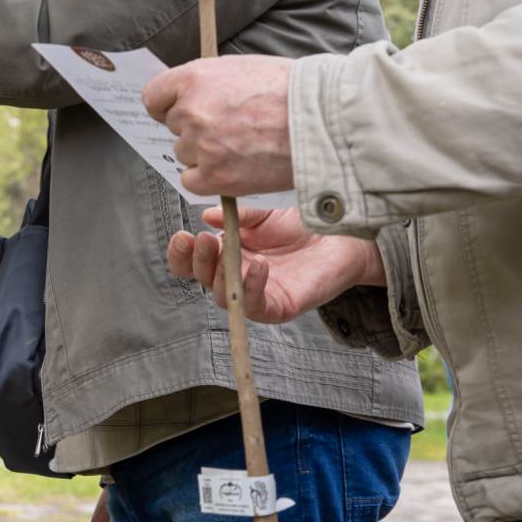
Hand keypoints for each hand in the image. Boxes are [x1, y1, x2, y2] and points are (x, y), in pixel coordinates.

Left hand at [142, 55, 295, 198]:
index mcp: (194, 78)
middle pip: (173, 127)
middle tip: (230, 127)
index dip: (167, 105)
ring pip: (185, 154)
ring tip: (242, 145)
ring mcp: (201, 145)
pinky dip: (208, 178)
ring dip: (205, 153)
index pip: (153, 97)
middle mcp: (191, 111)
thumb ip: (208, 82)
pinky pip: (192, 181)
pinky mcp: (215, 176)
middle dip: (195, 128)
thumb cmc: (291, 90)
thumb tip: (189, 95)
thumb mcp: (241, 68)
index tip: (179, 110)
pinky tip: (233, 166)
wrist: (321, 121)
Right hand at [168, 204, 384, 323]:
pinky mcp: (278, 307)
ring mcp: (255, 294)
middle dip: (196, 260)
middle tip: (202, 240)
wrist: (340, 236)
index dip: (181, 253)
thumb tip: (207, 215)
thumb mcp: (264, 213)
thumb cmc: (302, 225)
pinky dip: (251, 287)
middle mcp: (236, 276)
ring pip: (223, 296)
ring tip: (223, 249)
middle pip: (202, 279)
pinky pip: (255, 306)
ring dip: (219, 275)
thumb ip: (238, 216)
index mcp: (226, 252)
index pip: (192, 261)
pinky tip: (258, 266)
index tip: (182, 235)